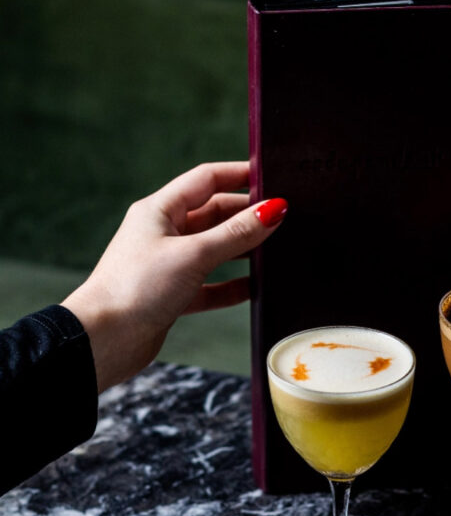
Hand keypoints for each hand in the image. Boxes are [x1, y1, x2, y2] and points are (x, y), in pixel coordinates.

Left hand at [62, 161, 286, 392]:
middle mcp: (164, 234)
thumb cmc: (136, 288)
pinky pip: (212, 285)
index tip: (271, 177)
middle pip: (215, 215)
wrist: (104, 340)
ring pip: (215, 250)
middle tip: (281, 219)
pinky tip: (254, 288)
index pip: (207, 180)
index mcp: (160, 211)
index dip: (239, 175)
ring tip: (274, 252)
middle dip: (246, 216)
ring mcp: (169, 265)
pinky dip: (233, 286)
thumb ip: (236, 233)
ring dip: (242, 250)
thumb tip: (273, 210)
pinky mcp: (174, 296)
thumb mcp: (194, 254)